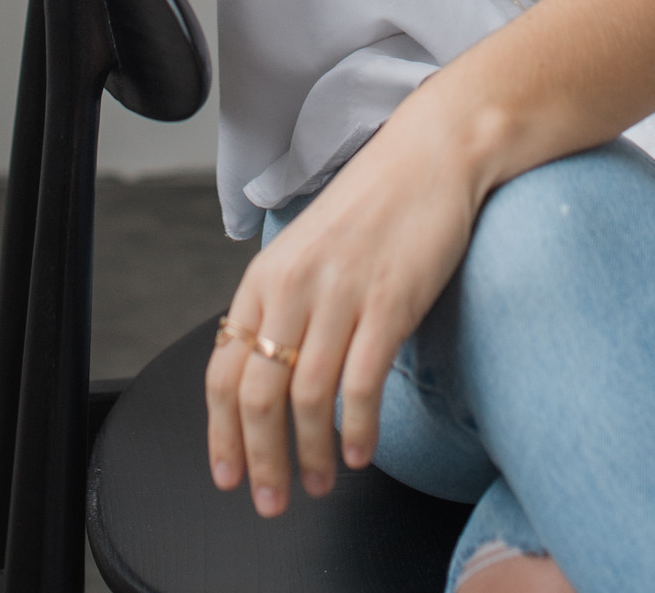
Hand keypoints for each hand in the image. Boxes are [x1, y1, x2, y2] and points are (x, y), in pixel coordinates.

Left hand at [204, 92, 481, 515]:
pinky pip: (362, 383)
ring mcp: (341, 294)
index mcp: (266, 275)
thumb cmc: (375, 203)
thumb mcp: (308, 249)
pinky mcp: (389, 301)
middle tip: (272, 499)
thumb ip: (285, 303)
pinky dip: (356, 429)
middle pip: (258, 394)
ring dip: (309, 454)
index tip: (229, 474)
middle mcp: (294, 286)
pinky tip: (359, 453)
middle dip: (261, 458)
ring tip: (318, 482)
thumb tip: (270, 372)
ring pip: (308, 397)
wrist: (432, 154)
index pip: (223, 369)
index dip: (222, 433)